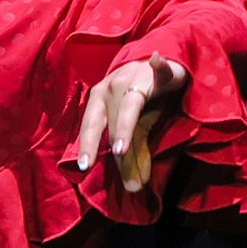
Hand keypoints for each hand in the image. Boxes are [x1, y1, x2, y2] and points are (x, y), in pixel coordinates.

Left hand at [77, 52, 189, 191]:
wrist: (162, 62)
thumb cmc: (143, 97)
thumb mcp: (136, 125)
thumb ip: (133, 153)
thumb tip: (133, 188)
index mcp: (100, 98)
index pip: (92, 124)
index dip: (89, 144)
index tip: (84, 168)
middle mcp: (113, 84)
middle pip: (111, 117)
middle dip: (113, 143)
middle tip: (112, 163)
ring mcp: (136, 75)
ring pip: (130, 104)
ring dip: (125, 125)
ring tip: (122, 148)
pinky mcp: (161, 69)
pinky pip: (159, 67)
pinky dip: (158, 64)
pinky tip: (156, 59)